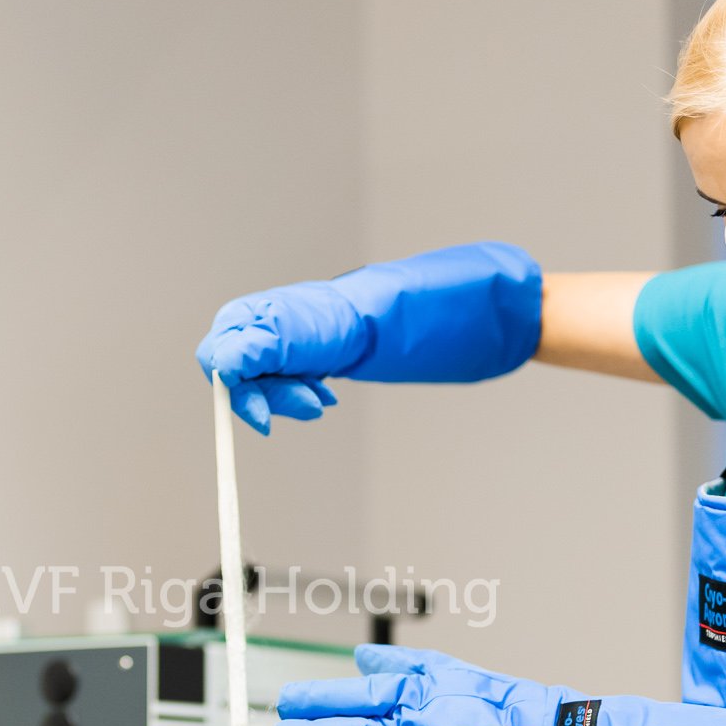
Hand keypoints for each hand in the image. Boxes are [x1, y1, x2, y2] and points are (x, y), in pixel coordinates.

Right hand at [195, 243, 544, 434]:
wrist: (498, 310)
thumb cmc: (447, 310)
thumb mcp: (365, 330)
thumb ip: (291, 339)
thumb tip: (227, 358)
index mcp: (307, 305)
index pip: (230, 342)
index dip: (235, 384)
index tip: (263, 419)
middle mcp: (307, 310)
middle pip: (239, 354)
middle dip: (258, 392)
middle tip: (311, 410)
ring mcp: (321, 324)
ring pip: (263, 362)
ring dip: (277, 394)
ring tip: (318, 406)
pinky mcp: (338, 338)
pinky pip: (291, 363)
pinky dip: (293, 389)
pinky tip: (319, 399)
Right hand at [195, 281, 355, 433]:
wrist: (364, 322)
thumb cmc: (321, 322)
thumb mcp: (282, 337)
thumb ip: (247, 353)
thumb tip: (219, 373)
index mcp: (234, 323)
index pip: (215, 365)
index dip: (235, 396)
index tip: (263, 420)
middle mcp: (241, 340)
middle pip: (240, 386)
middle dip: (279, 398)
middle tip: (313, 404)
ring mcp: (259, 356)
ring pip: (263, 395)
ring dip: (295, 399)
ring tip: (322, 395)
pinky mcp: (277, 370)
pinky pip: (280, 396)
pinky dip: (302, 397)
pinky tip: (322, 392)